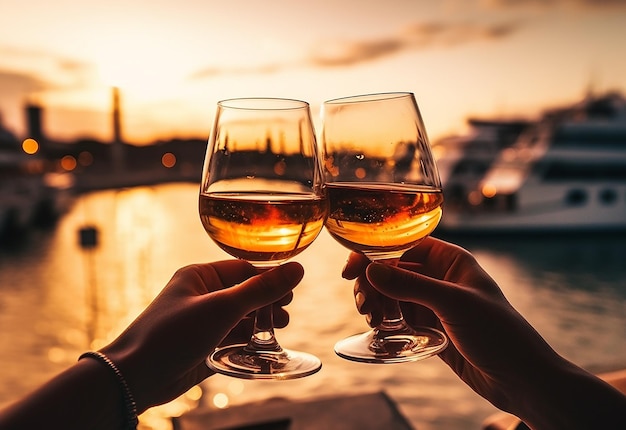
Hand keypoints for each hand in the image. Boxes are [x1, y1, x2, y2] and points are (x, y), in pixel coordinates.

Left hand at [101, 260, 302, 411]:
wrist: (135, 377)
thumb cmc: (172, 333)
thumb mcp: (223, 307)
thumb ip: (261, 289)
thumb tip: (297, 270)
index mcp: (199, 276)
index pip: (243, 270)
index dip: (269, 278)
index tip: (292, 290)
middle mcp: (200, 297)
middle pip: (243, 294)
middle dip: (266, 303)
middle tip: (284, 314)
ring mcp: (201, 323)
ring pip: (239, 319)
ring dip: (259, 324)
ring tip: (278, 330)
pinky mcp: (202, 347)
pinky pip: (231, 340)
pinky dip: (248, 343)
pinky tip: (262, 347)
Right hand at [343, 237, 625, 428]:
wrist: (522, 380)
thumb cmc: (500, 334)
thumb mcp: (453, 304)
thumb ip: (411, 285)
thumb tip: (371, 270)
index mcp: (451, 261)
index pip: (405, 246)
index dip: (376, 253)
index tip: (353, 268)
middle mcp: (441, 279)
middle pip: (393, 272)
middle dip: (374, 285)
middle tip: (364, 305)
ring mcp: (435, 305)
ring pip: (393, 296)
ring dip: (377, 304)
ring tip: (373, 320)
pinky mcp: (431, 329)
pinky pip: (400, 318)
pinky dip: (387, 322)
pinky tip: (381, 329)